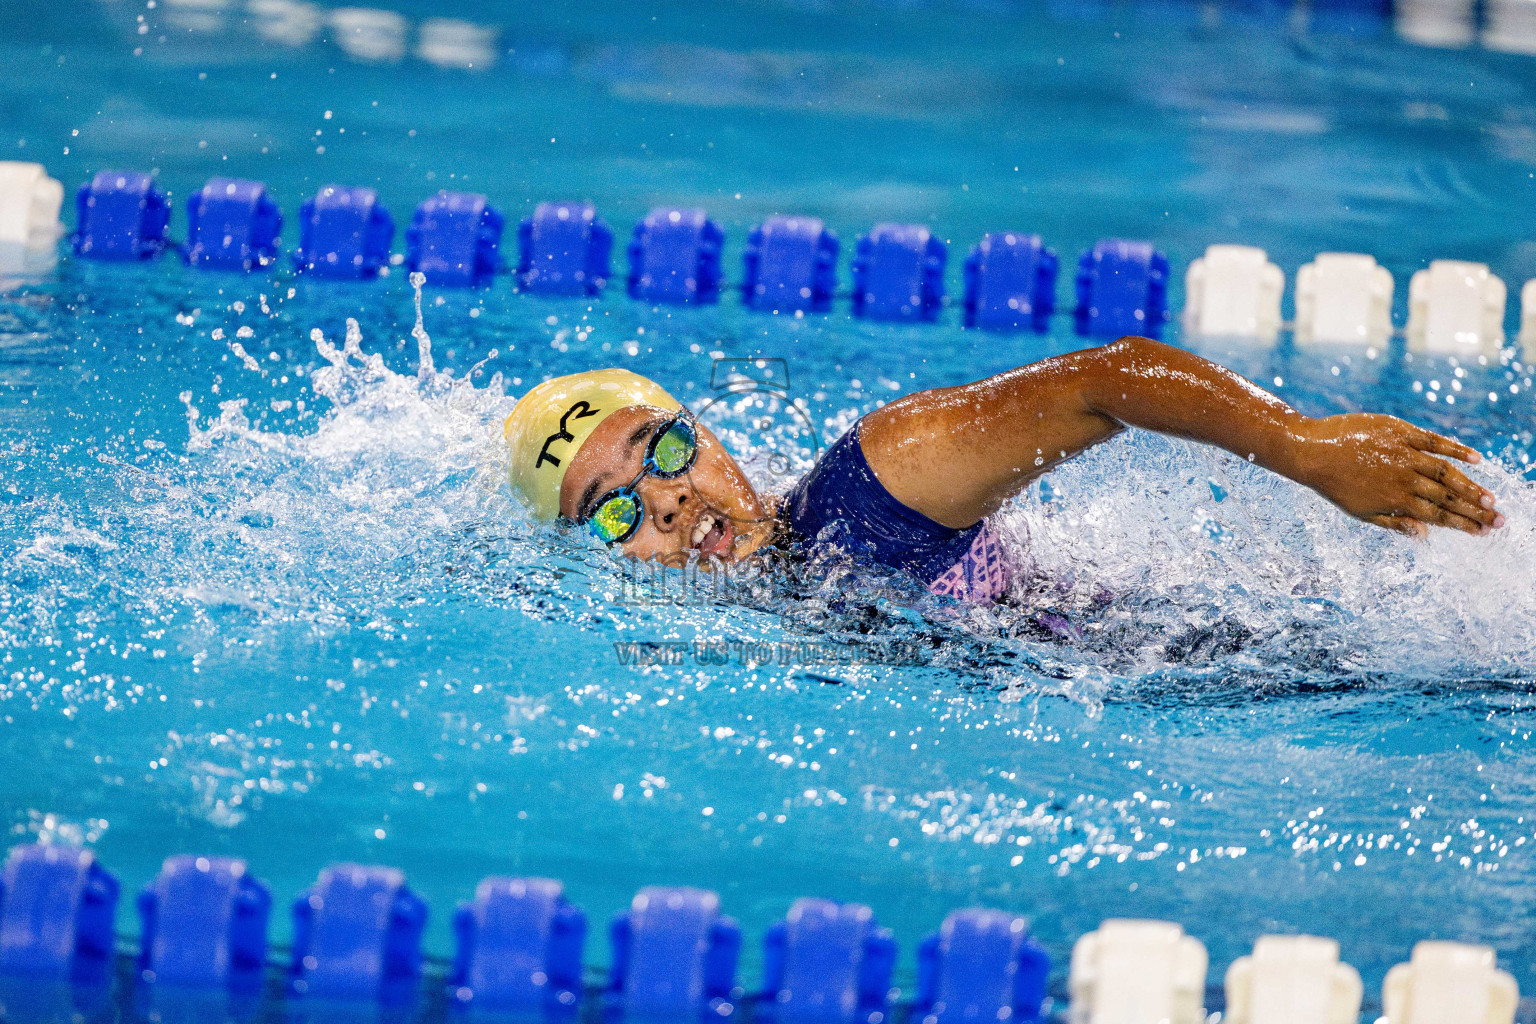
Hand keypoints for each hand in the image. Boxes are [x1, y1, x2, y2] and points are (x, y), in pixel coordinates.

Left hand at [1291, 413, 1503, 538]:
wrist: (1311, 451)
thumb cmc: (1334, 485)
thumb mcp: (1360, 512)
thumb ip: (1394, 522)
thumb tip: (1425, 533)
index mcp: (1395, 500)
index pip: (1438, 516)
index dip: (1463, 524)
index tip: (1484, 531)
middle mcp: (1404, 479)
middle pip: (1448, 497)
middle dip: (1476, 510)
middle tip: (1500, 520)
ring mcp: (1404, 454)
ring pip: (1446, 472)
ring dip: (1471, 485)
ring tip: (1491, 498)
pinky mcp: (1400, 433)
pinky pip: (1434, 441)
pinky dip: (1456, 449)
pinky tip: (1476, 459)